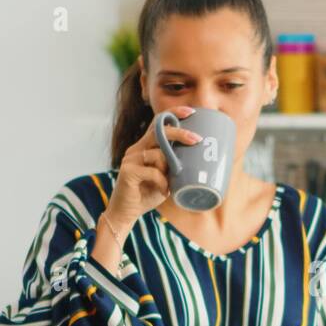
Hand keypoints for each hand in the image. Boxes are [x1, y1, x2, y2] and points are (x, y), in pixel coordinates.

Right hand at [104, 105, 202, 237]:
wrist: (125, 213)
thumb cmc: (147, 194)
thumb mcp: (165, 177)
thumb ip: (174, 166)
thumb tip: (200, 161)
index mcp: (144, 146)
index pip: (157, 123)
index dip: (173, 113)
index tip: (191, 111)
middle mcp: (136, 149)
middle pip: (159, 132)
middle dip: (179, 133)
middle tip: (197, 140)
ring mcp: (130, 159)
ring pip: (158, 154)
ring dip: (170, 168)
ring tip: (171, 182)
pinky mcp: (128, 172)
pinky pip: (153, 171)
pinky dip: (162, 182)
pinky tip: (164, 190)